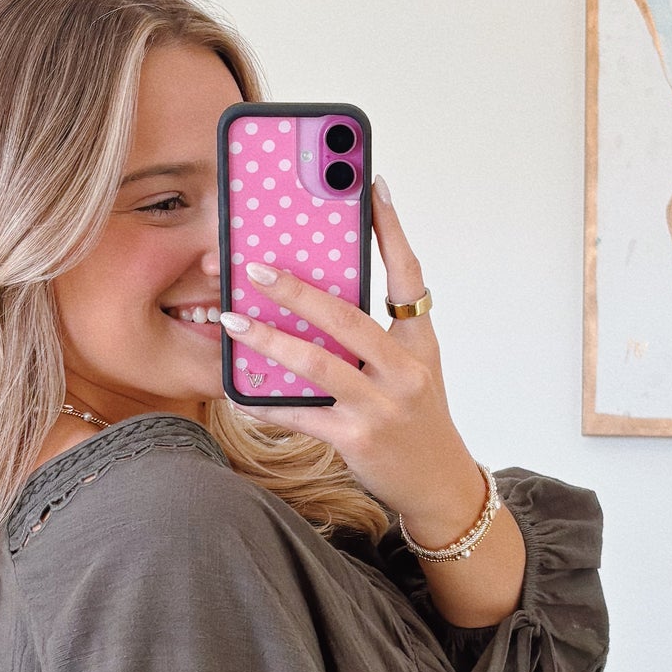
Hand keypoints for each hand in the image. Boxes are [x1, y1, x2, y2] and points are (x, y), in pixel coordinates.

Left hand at [220, 177, 511, 595]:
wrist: (438, 485)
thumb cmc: (415, 419)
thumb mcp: (413, 369)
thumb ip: (378, 334)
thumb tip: (321, 297)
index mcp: (419, 344)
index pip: (409, 277)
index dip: (392, 230)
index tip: (371, 186)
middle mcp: (405, 371)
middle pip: (347, 317)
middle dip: (297, 289)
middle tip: (254, 265)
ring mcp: (382, 406)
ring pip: (318, 365)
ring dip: (269, 340)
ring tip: (233, 319)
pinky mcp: (357, 439)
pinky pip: (300, 415)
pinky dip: (265, 401)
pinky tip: (236, 390)